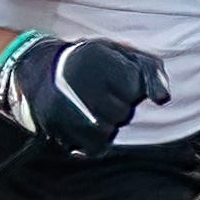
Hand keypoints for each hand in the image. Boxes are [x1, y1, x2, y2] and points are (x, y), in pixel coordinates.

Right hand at [0, 32, 170, 156]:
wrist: (37, 70)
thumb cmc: (87, 63)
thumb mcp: (119, 53)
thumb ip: (149, 70)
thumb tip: (162, 99)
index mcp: (96, 58)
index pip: (135, 87)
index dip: (130, 87)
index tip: (114, 80)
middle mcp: (80, 82)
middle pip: (123, 112)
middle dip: (119, 107)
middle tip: (100, 95)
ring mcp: (66, 107)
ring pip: (110, 130)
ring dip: (108, 124)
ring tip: (92, 109)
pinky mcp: (57, 128)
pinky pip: (95, 146)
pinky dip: (97, 140)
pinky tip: (88, 125)